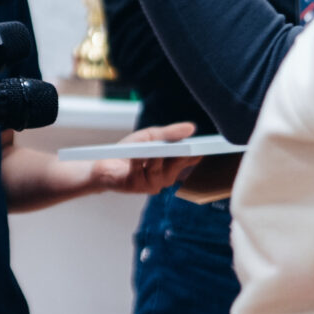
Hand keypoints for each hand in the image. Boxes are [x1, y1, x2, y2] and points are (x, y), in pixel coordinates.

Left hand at [79, 121, 197, 196]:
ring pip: (159, 169)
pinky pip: (140, 171)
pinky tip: (137, 154)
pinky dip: (139, 161)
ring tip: (157, 147)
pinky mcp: (136, 186)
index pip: (191, 159)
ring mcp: (152, 184)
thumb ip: (170, 133)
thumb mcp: (151, 136)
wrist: (103, 164)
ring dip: (157, 157)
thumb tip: (192, 127)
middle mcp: (166, 177)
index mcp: (172, 165)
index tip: (210, 145)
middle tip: (189, 145)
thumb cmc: (130, 150)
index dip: (200, 153)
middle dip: (181, 154)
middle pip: (177, 165)